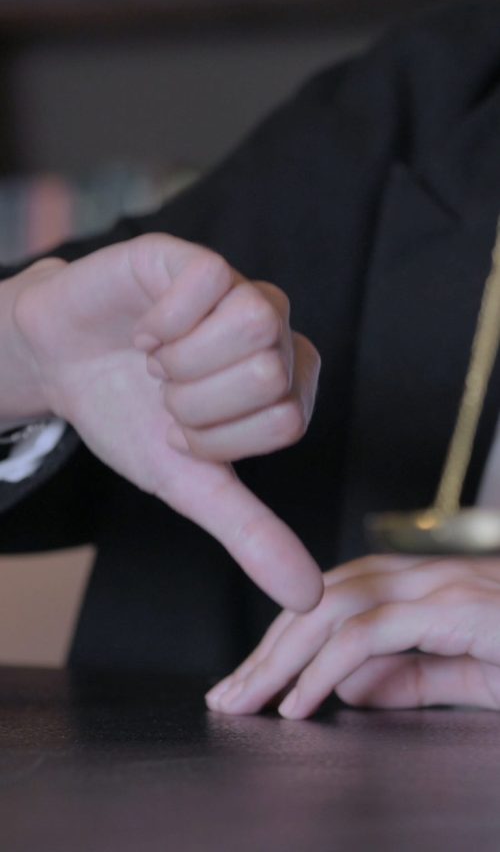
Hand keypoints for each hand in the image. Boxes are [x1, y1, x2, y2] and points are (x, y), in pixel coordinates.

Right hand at [12, 234, 321, 610]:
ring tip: (155, 363)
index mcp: (286, 382)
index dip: (218, 439)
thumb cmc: (131, 418)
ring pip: (256, 326)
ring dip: (182, 364)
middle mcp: (274, 330)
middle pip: (271, 374)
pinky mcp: (193, 259)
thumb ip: (250, 532)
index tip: (181, 430)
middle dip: (196, 405)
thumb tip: (308, 597)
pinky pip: (208, 283)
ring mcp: (236, 287)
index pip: (284, 423)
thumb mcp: (190, 482)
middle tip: (164, 395)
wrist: (60, 366)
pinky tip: (143, 331)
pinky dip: (161, 325)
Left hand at [206, 554, 499, 715]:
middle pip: (322, 597)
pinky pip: (373, 632)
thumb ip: (416, 678)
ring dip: (282, 655)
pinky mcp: (459, 609)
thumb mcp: (472, 677)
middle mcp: (428, 577)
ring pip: (335, 607)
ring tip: (247, 700)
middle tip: (228, 693)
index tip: (252, 680)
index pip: (337, 598)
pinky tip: (299, 703)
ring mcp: (443, 587)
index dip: (287, 636)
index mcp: (428, 588)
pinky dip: (326, 667)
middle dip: (267, 645)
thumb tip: (349, 690)